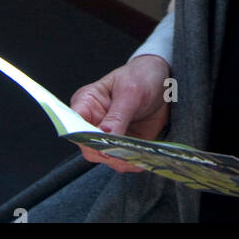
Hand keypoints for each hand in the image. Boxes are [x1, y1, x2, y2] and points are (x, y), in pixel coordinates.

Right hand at [69, 54, 171, 173]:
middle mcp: (93, 122)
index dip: (84, 137)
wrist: (164, 81)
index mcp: (87, 103)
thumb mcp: (130, 92)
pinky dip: (133, 162)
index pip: (75, 125)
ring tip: (137, 153)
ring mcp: (108, 135)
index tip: (102, 143)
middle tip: (124, 151)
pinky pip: (123, 161)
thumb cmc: (140, 76)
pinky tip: (143, 156)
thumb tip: (103, 136)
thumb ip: (116, 116)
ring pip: (106, 158)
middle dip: (106, 152)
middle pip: (89, 147)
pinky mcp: (123, 145)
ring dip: (122, 160)